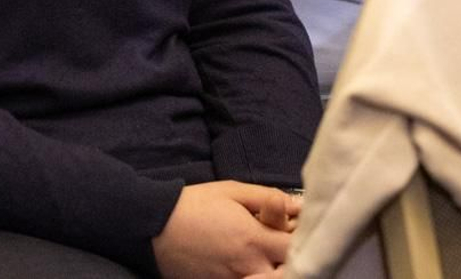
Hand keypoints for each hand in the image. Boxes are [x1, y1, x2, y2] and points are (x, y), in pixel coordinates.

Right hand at [152, 182, 296, 278]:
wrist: (156, 226)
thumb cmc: (195, 204)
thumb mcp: (233, 191)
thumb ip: (268, 198)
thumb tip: (298, 205)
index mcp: (255, 240)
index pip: (297, 249)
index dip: (304, 240)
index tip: (298, 231)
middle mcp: (249, 267)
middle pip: (287, 272)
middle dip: (292, 261)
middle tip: (285, 248)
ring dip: (272, 270)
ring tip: (267, 256)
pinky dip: (253, 276)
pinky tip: (249, 265)